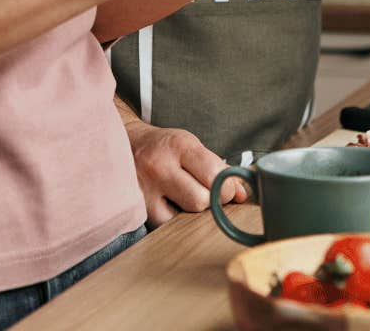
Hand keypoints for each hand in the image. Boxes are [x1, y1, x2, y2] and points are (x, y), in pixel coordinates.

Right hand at [123, 115, 245, 224]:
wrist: (126, 143)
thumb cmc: (165, 146)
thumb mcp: (192, 147)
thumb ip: (218, 169)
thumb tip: (243, 196)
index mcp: (179, 146)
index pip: (214, 174)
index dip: (228, 187)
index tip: (229, 189)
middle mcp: (160, 167)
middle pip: (200, 200)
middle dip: (211, 201)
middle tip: (209, 195)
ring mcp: (145, 190)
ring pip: (183, 218)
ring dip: (192, 213)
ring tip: (187, 198)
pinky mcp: (136, 208)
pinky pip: (165, 226)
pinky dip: (174, 220)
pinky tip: (171, 206)